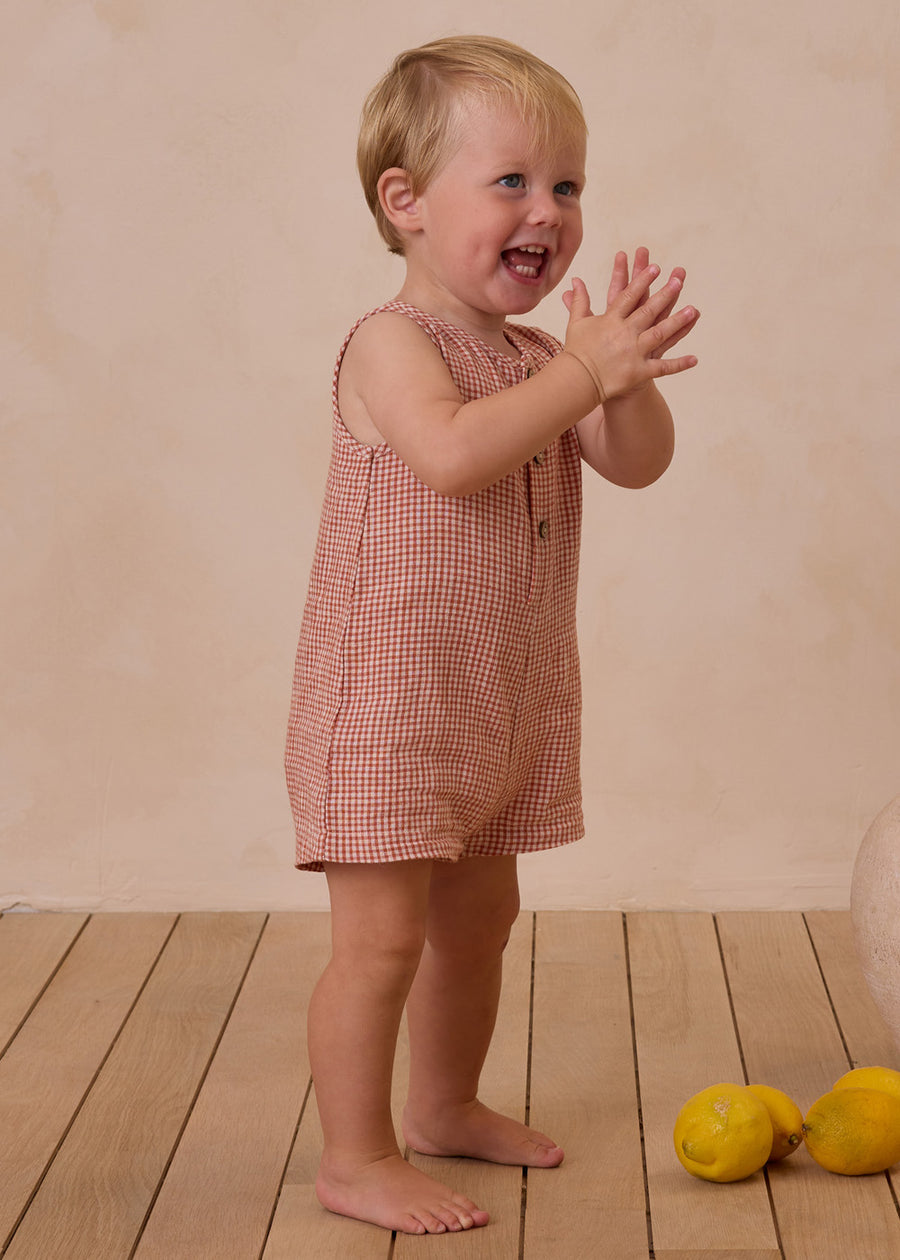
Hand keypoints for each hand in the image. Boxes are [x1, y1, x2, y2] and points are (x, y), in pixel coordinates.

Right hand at [561, 249, 698, 402]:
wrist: (576, 382)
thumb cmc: (576, 352)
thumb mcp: (576, 323)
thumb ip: (579, 300)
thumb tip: (575, 280)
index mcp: (610, 320)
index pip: (628, 295)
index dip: (642, 280)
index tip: (655, 268)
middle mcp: (624, 333)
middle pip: (648, 310)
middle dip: (665, 294)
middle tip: (678, 281)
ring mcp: (634, 353)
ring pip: (660, 334)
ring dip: (678, 322)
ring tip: (693, 310)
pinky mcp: (639, 372)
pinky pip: (663, 368)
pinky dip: (679, 364)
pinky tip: (694, 359)